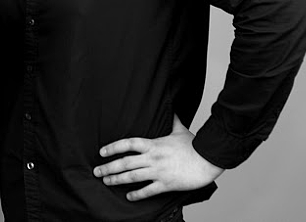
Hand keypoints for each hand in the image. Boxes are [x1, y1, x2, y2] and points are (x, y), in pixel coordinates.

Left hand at [93, 114, 223, 200]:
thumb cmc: (195, 146)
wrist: (209, 160)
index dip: (113, 147)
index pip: (128, 143)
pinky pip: (148, 191)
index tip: (102, 152)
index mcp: (153, 144)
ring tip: (106, 182)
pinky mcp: (166, 184)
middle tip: (97, 171)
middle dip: (109, 167)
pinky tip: (129, 197)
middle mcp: (153, 158)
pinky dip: (137, 195)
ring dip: (117, 180)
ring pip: (132, 177)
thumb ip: (172, 119)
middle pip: (125, 162)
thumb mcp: (180, 130)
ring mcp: (158, 171)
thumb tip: (171, 107)